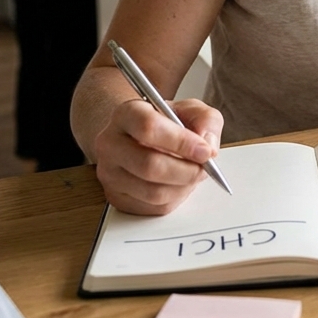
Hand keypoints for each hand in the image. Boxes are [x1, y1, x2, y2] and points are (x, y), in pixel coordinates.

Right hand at [93, 97, 222, 214]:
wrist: (138, 139)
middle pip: (149, 165)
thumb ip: (206, 120)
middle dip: (187, 171)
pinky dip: (175, 198)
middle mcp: (110, 143)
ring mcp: (109, 173)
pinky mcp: (116, 197)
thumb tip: (208, 144)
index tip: (205, 151)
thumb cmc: (165, 124)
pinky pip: (153, 207)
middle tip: (204, 168)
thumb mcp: (190, 110)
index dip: (182, 142)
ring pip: (153, 192)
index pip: (148, 127)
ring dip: (183, 186)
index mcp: (126, 114)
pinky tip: (178, 184)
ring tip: (192, 174)